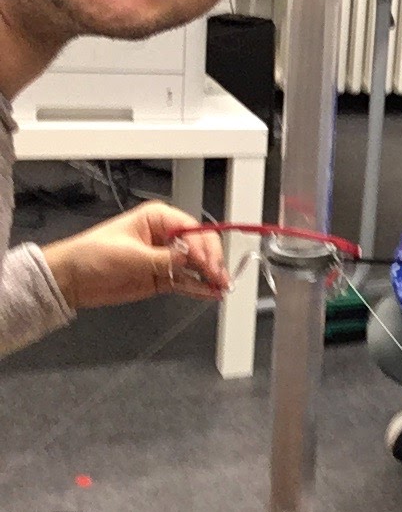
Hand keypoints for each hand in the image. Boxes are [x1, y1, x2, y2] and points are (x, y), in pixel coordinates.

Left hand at [41, 201, 229, 309]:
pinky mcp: (162, 278)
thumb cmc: (91, 255)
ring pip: (196, 266)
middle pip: (199, 247)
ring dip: (209, 276)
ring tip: (220, 287)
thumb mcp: (129, 255)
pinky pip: (186, 282)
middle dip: (211, 261)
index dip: (203, 246)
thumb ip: (163, 258)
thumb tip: (189, 258)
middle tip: (217, 276)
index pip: (192, 229)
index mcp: (158, 219)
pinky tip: (210, 292)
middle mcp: (165, 237)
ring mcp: (165, 259)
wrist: (71, 280)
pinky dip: (198, 288)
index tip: (206, 262)